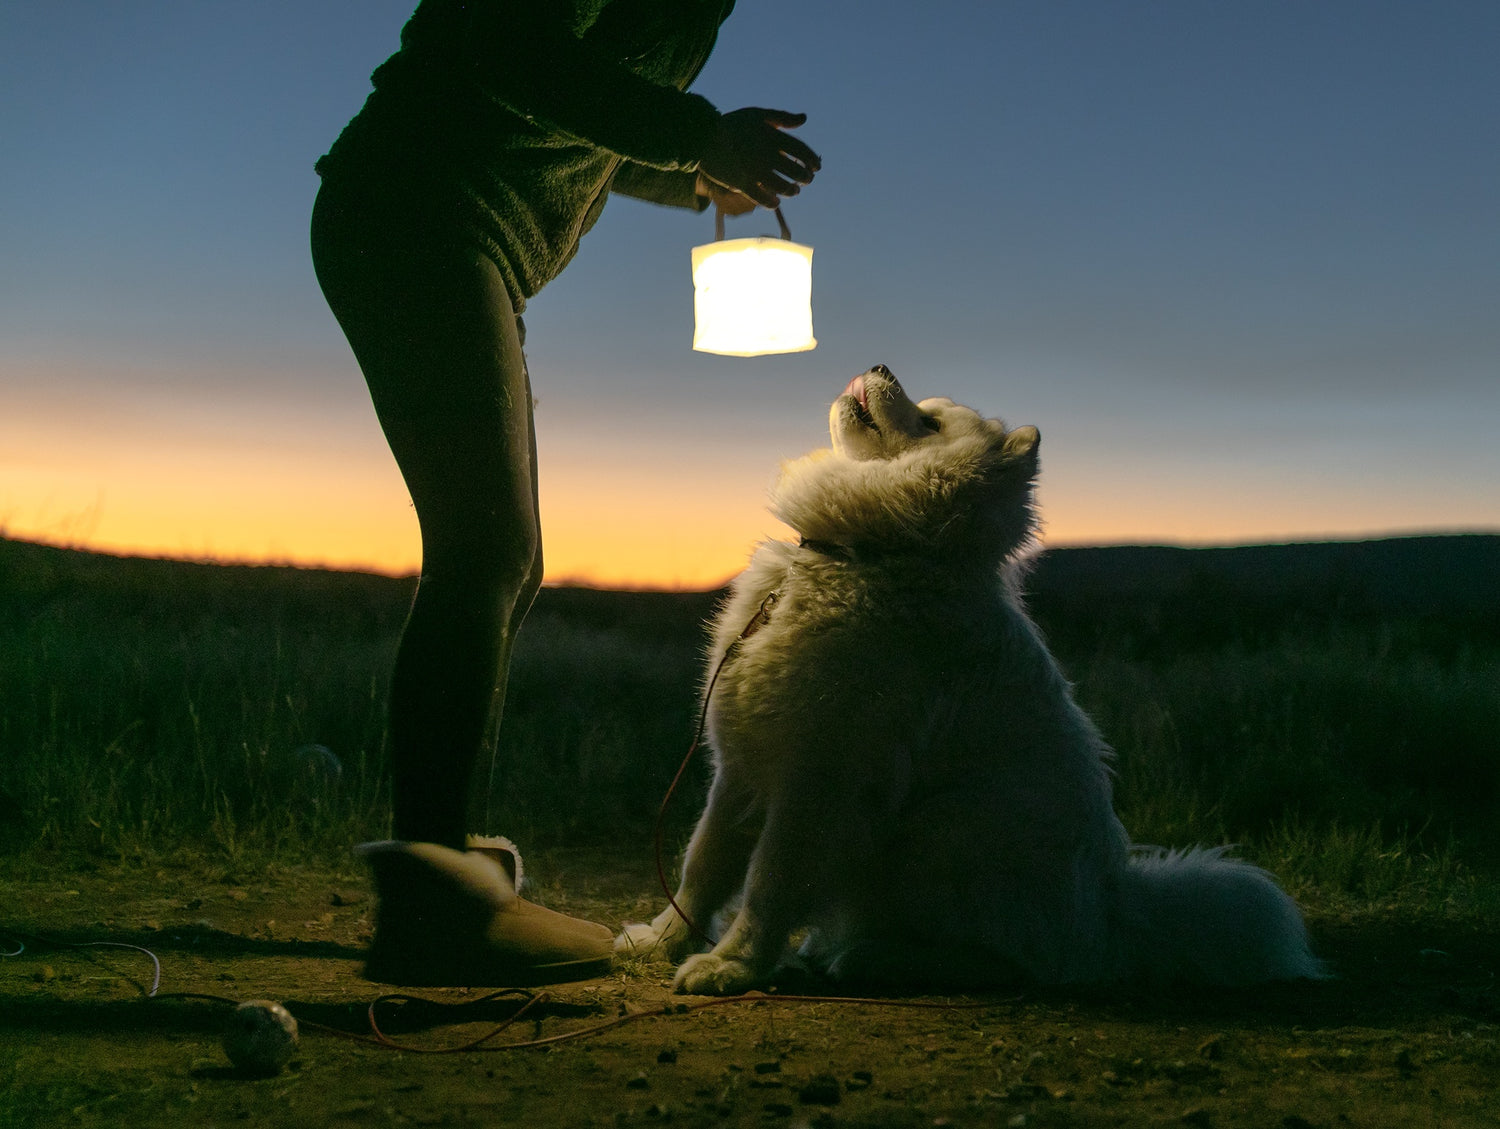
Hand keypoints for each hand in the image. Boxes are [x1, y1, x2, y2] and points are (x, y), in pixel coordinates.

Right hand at [697, 107, 820, 209]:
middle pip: (794, 170)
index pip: (800, 150)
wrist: (703, 137)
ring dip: (791, 190)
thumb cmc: (733, 124)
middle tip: (806, 180)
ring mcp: (754, 170)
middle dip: (805, 177)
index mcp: (772, 136)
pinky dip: (771, 202)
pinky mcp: (742, 183)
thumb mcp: (758, 115)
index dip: (811, 159)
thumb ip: (782, 118)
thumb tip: (804, 119)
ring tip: (793, 191)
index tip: (816, 166)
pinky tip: (776, 202)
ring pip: (781, 186)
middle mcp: (766, 154)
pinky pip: (761, 198)